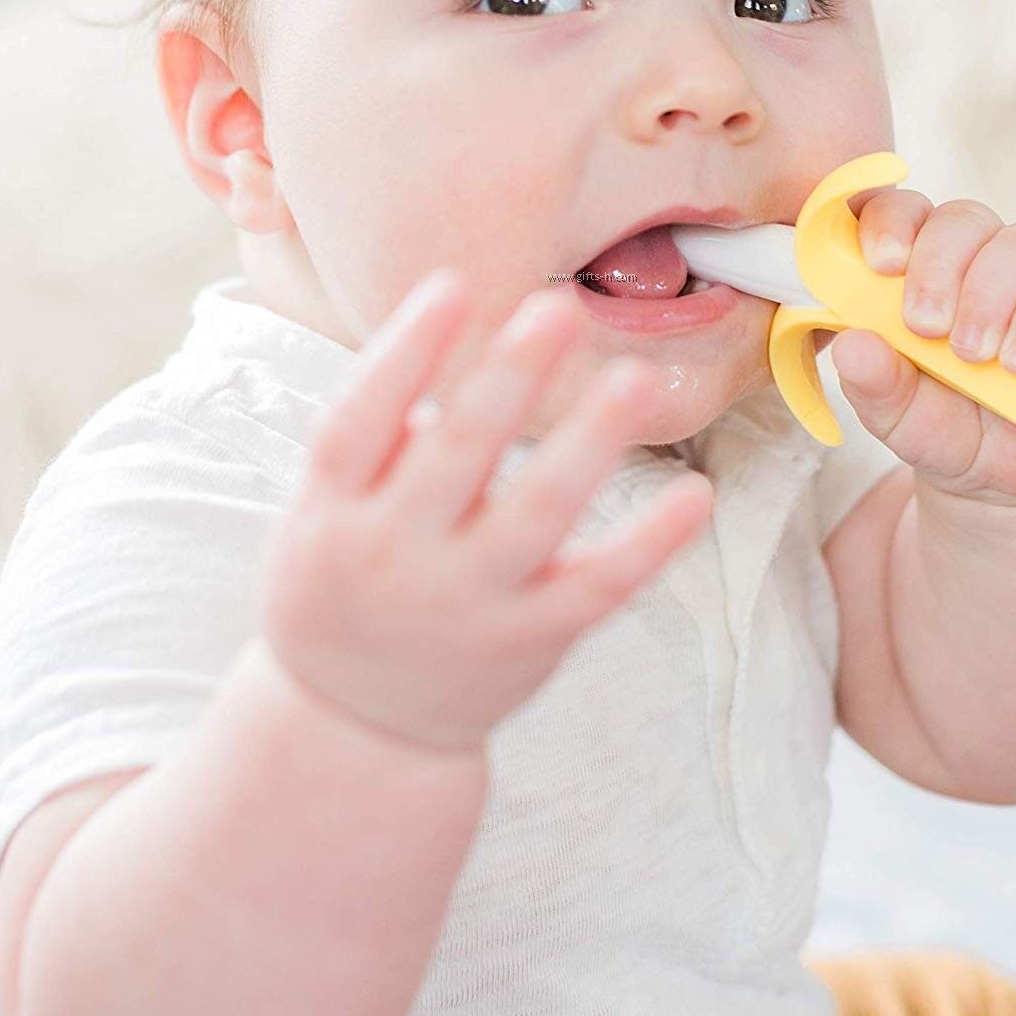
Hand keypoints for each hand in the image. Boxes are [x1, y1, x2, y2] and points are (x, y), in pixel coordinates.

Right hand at [259, 270, 713, 754]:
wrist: (355, 731)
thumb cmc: (342, 588)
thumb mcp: (318, 520)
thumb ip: (370, 446)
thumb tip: (430, 352)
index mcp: (329, 515)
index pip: (358, 421)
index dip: (403, 352)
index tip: (453, 283)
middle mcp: (392, 557)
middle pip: (455, 455)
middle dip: (510, 379)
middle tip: (560, 307)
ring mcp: (464, 604)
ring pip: (537, 516)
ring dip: (589, 444)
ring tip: (636, 378)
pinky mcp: (529, 641)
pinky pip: (598, 587)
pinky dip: (649, 542)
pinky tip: (697, 495)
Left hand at [828, 191, 1015, 508]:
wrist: (1003, 477)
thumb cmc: (939, 427)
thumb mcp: (895, 415)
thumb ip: (872, 382)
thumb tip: (851, 345)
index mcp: (915, 264)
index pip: (901, 211)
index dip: (889, 223)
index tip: (881, 264)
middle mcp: (976, 257)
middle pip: (962, 218)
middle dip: (938, 267)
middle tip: (924, 327)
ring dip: (990, 295)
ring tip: (972, 355)